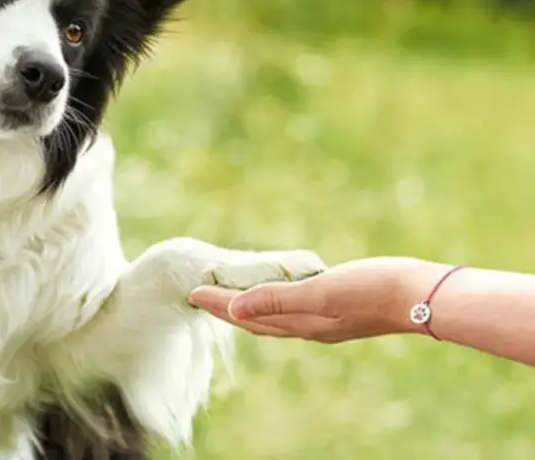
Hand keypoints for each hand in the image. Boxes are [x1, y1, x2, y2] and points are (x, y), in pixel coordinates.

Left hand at [187, 257, 443, 342]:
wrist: (423, 295)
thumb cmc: (373, 289)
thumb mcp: (321, 291)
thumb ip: (277, 301)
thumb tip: (234, 310)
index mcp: (302, 323)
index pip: (247, 316)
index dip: (218, 304)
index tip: (191, 292)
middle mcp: (310, 326)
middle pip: (257, 320)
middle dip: (227, 308)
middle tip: (201, 296)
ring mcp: (327, 320)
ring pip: (276, 317)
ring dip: (251, 306)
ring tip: (231, 296)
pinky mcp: (341, 309)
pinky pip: (297, 308)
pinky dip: (277, 302)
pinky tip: (281, 292)